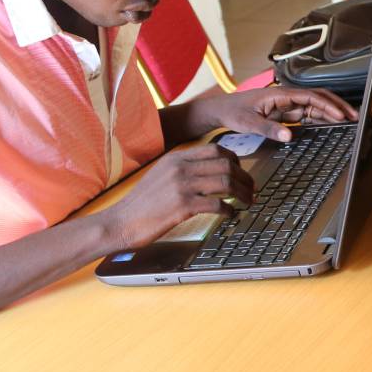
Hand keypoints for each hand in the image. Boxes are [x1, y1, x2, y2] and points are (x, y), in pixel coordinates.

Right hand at [100, 145, 252, 248]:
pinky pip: (218, 204)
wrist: (119, 221)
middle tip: (252, 189)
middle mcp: (180, 168)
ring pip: (226, 182)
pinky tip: (231, 214)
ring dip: (243, 193)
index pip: (216, 149)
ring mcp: (182, 186)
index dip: (235, 160)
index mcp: (176, 157)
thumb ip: (183, 168)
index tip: (242, 171)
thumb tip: (210, 171)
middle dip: (245, 177)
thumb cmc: (142, 203)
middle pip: (226, 164)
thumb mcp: (161, 175)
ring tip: (248, 202)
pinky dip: (230, 210)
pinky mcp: (183, 206)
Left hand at [194, 86, 357, 142]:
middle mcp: (286, 96)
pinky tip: (330, 124)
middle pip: (318, 98)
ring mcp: (286, 104)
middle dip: (337, 105)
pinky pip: (307, 114)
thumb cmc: (232, 112)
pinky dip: (321, 118)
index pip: (310, 97)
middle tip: (354, 116)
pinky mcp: (284, 112)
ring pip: (315, 105)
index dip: (327, 105)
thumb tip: (289, 136)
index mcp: (279, 94)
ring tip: (348, 120)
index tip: (340, 115)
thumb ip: (269, 129)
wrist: (220, 110)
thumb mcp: (247, 122)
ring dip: (332, 112)